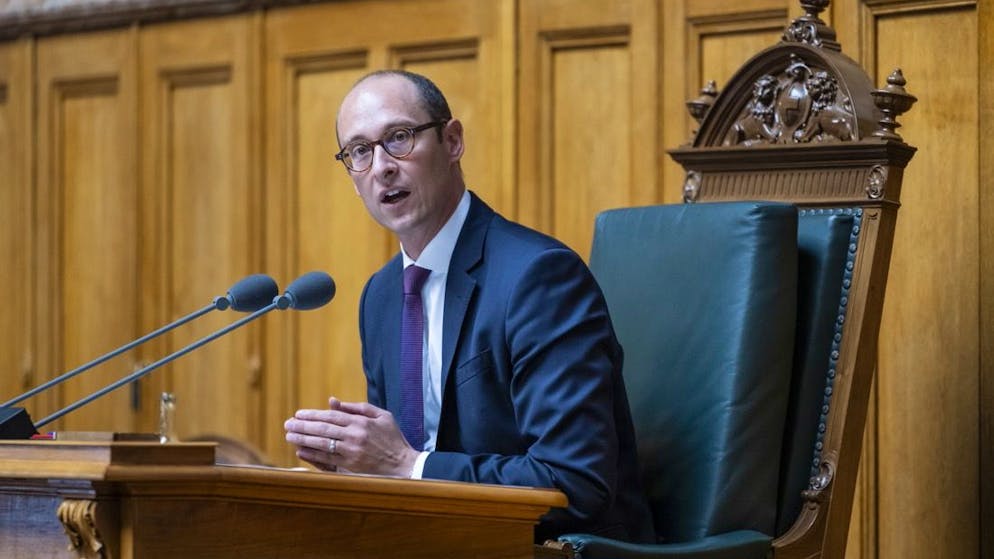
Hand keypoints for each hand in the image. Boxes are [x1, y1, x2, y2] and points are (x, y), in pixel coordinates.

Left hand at [284, 397, 419, 476]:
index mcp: (361, 422)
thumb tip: (334, 402)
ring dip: (303, 440)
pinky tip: (301, 451)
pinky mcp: (350, 467)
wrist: (404, 464)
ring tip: (289, 436)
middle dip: (302, 426)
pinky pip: (326, 460)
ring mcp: (352, 452)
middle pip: (323, 429)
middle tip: (287, 424)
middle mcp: (355, 436)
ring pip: (322, 444)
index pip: (331, 416)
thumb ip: (358, 407)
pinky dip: (312, 455)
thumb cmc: (393, 438)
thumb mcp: (382, 416)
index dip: (313, 415)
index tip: (298, 414)